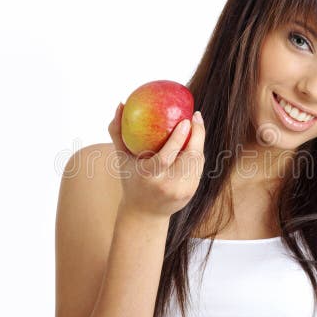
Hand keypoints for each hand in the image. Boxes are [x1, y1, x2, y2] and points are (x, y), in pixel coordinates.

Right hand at [107, 102, 205, 218]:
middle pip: (189, 158)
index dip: (178, 139)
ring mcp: (181, 191)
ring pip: (197, 162)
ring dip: (199, 142)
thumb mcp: (121, 158)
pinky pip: (198, 168)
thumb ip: (118, 132)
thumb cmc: (130, 178)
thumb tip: (121, 103)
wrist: (144, 213)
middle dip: (197, 135)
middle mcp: (167, 185)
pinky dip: (197, 153)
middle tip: (195, 116)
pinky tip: (195, 140)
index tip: (185, 120)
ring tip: (196, 124)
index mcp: (148, 176)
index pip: (166, 157)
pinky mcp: (190, 193)